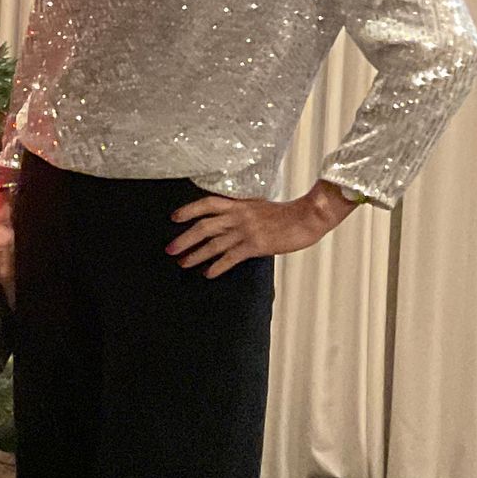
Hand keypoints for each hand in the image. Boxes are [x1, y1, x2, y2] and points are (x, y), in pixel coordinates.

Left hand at [168, 182, 355, 278]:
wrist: (306, 217)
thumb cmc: (286, 213)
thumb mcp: (259, 206)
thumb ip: (242, 211)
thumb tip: (227, 221)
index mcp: (239, 204)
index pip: (207, 204)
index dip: (188, 210)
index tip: (174, 217)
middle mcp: (238, 216)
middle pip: (203, 227)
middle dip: (184, 239)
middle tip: (170, 249)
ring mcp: (245, 231)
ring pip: (213, 244)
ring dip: (196, 255)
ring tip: (183, 263)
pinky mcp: (255, 246)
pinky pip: (230, 258)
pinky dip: (217, 266)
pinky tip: (208, 273)